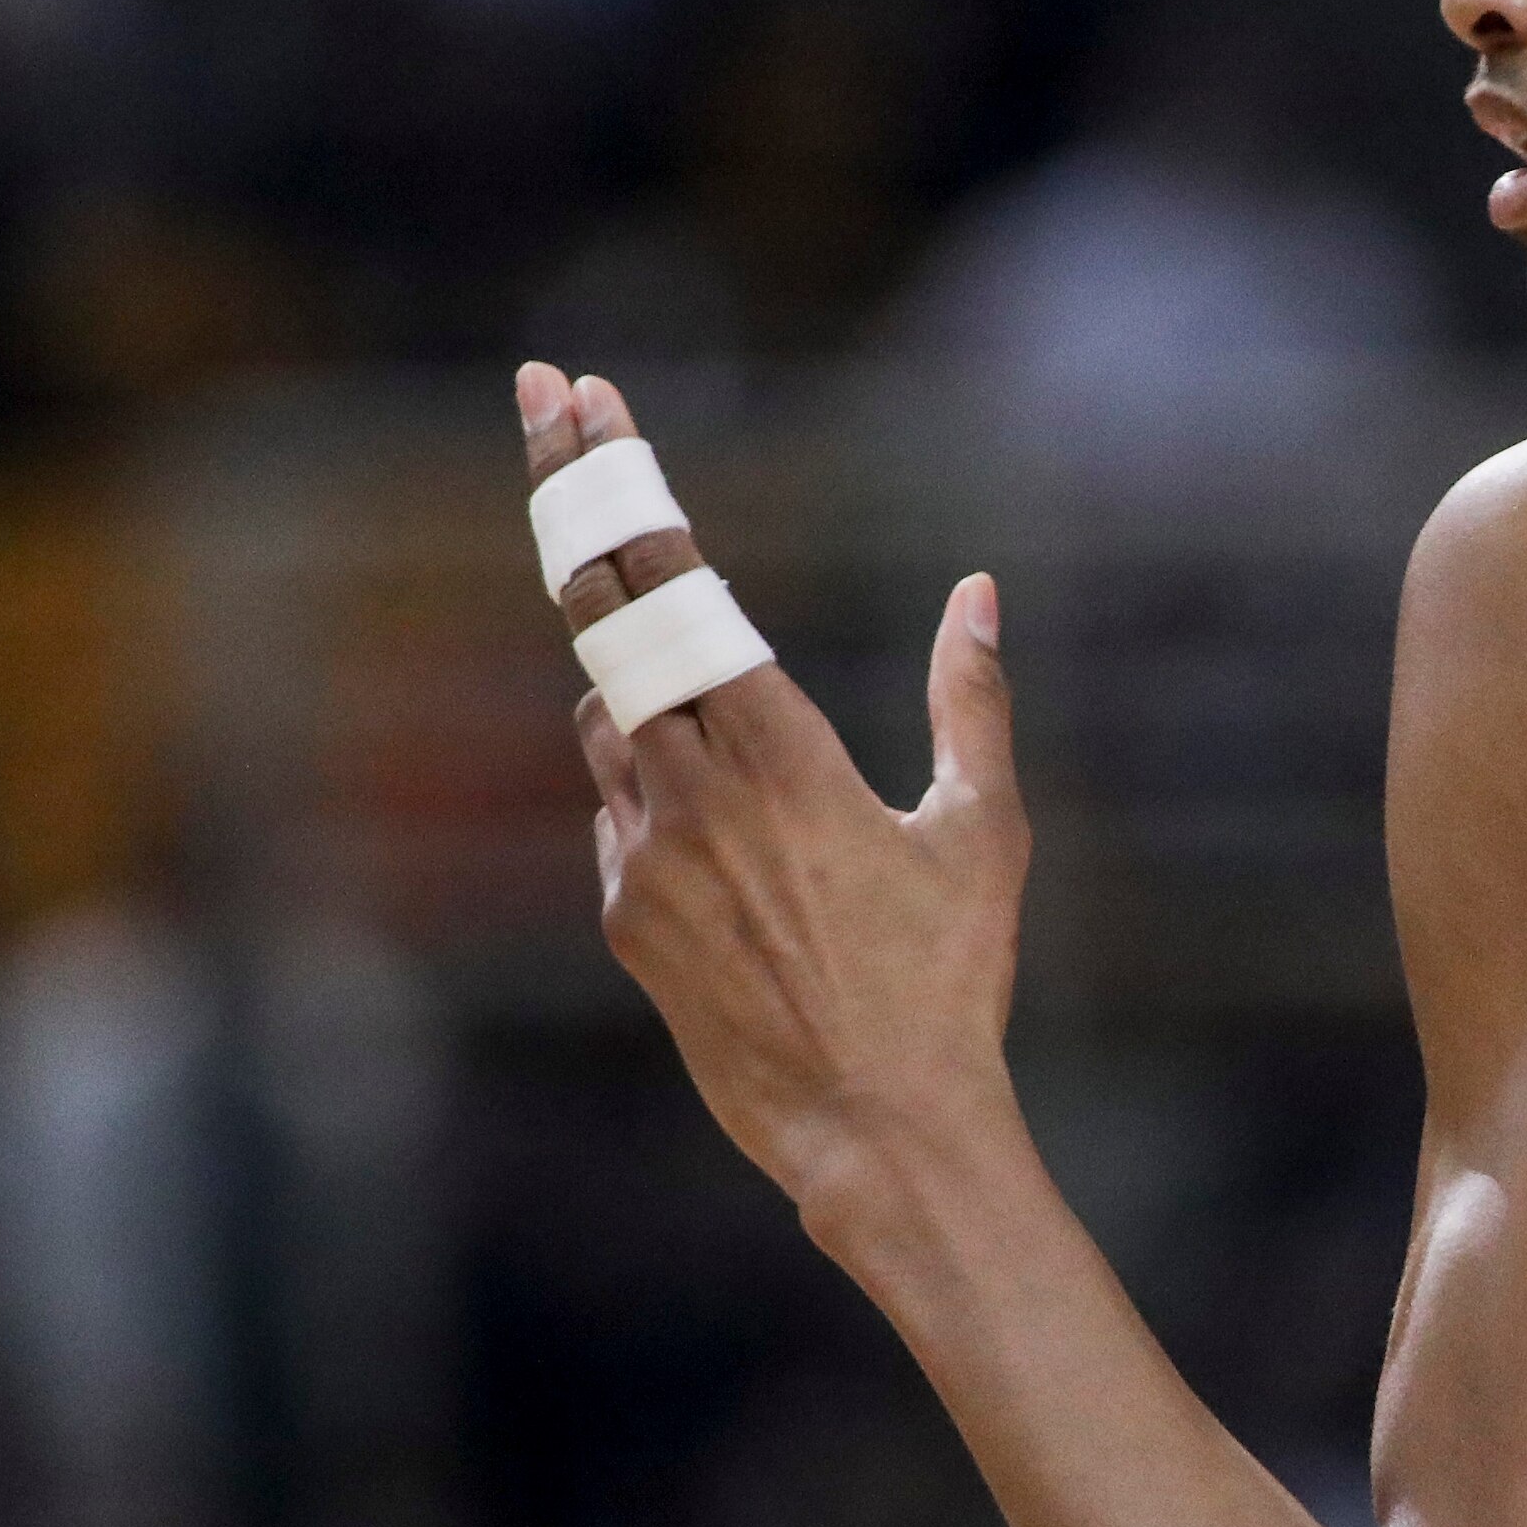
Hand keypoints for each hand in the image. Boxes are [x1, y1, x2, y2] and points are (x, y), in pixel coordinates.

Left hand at [519, 362, 1029, 1214]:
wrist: (874, 1127)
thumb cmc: (950, 978)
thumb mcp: (983, 830)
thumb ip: (975, 699)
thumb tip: (982, 591)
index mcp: (779, 747)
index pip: (668, 581)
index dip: (618, 479)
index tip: (583, 399)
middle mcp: (689, 785)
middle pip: (597, 607)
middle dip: (567, 493)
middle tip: (544, 400)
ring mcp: (640, 851)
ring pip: (601, 711)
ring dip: (632, 671)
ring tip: (711, 696)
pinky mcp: (622, 914)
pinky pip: (618, 810)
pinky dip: (652, 782)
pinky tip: (730, 832)